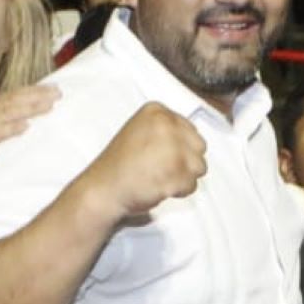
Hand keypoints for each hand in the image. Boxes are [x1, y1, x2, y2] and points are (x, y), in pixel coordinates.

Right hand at [0, 84, 62, 198]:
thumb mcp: (1, 136)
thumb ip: (15, 125)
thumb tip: (42, 119)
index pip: (15, 95)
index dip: (35, 90)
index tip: (57, 88)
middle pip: (13, 101)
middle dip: (36, 96)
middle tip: (58, 94)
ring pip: (6, 114)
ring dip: (29, 109)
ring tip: (47, 106)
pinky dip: (10, 129)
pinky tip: (26, 127)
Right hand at [83, 102, 206, 220]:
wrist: (104, 188)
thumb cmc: (120, 164)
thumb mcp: (140, 131)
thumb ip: (166, 131)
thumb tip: (191, 141)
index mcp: (157, 111)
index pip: (190, 130)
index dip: (180, 147)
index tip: (162, 155)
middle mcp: (167, 125)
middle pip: (199, 147)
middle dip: (186, 161)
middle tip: (162, 169)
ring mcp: (173, 148)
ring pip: (199, 166)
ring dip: (183, 177)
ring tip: (160, 178)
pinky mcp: (176, 172)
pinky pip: (192, 185)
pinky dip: (179, 191)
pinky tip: (159, 187)